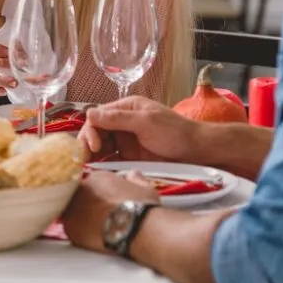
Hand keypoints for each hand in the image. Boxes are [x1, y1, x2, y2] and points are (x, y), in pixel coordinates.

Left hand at [61, 170, 160, 252]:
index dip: (102, 195)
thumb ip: (135, 179)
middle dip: (90, 205)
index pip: (94, 184)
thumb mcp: (144, 187)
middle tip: (103, 216)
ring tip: (99, 228)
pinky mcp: (71, 227)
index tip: (108, 203)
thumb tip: (134, 175)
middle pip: (82, 197)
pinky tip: (94, 237)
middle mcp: (82, 190)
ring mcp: (73, 208)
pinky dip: (81, 233)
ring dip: (84, 218)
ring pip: (75, 212)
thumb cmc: (141, 208)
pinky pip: (72, 229)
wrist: (135, 227)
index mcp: (97, 177)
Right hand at [79, 96, 201, 162]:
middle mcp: (122, 124)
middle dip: (86, 145)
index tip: (92, 146)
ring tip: (87, 169)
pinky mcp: (130, 159)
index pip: (97, 117)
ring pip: (101, 148)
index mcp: (126, 109)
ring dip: (92, 157)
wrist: (199, 153)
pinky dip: (102, 166)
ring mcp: (126, 142)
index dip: (90, 131)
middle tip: (83, 160)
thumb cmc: (176, 133)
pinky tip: (97, 174)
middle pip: (96, 133)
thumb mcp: (146, 122)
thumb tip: (89, 113)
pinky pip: (111, 161)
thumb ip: (118, 119)